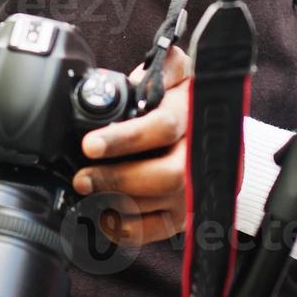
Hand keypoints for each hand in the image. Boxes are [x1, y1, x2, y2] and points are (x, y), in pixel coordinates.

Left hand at [71, 45, 191, 244]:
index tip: (90, 144)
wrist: (214, 130)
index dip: (125, 138)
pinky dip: (127, 229)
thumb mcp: (179, 72)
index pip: (162, 128)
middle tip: (82, 177)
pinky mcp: (185, 214)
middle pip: (165, 176)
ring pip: (160, 206)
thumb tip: (141, 74)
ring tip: (86, 193)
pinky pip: (157, 230)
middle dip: (118, 178)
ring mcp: (194, 189)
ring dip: (117, 202)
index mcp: (191, 116)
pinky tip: (103, 216)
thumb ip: (164, 66)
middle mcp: (198, 156)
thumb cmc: (185, 99)